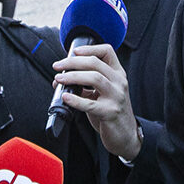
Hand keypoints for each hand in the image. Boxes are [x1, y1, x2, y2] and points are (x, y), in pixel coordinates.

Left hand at [53, 43, 139, 159]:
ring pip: (95, 78)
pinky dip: (75, 99)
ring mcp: (116, 97)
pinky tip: (66, 97)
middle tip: (57, 66)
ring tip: (59, 79)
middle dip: (73, 62)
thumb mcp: (102, 93)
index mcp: (117, 74)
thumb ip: (85, 85)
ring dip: (73, 76)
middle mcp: (119, 82)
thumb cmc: (110, 112)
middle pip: (95, 63)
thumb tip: (60, 80)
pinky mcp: (110, 112)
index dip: (90, 48)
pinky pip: (90, 104)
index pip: (107, 51)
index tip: (73, 52)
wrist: (126, 135)